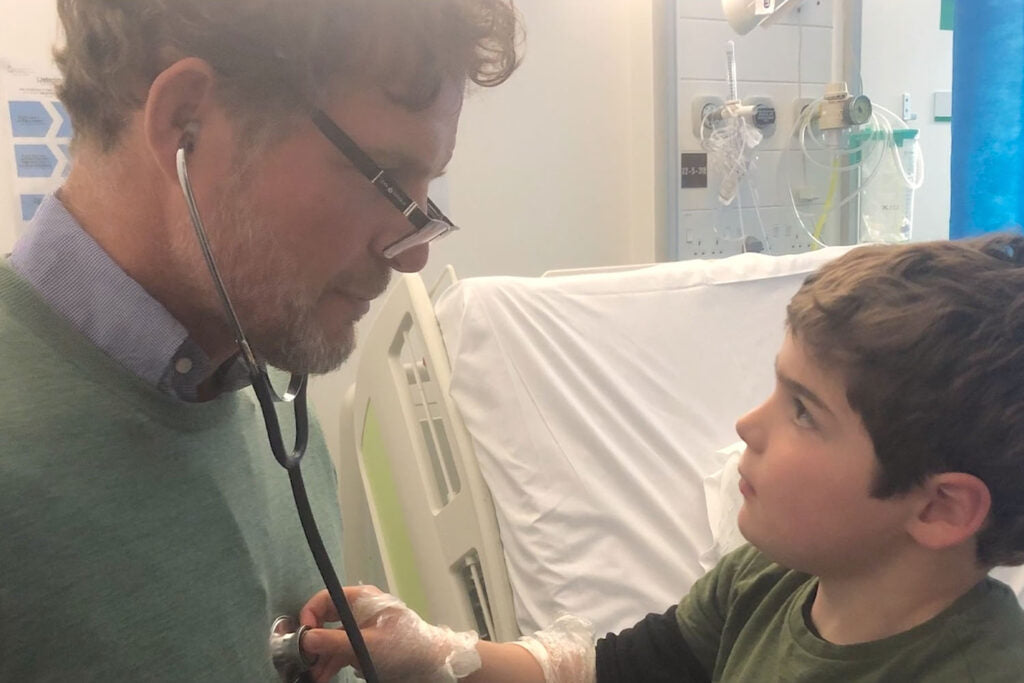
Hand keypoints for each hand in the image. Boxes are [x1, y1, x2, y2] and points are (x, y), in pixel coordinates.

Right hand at [299, 586, 480, 682]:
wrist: (431, 664)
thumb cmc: (405, 647)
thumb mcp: (365, 645)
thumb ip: (333, 642)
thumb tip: (305, 638)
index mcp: (362, 600)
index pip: (326, 599)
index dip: (310, 615)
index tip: (303, 635)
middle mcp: (360, 612)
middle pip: (326, 621)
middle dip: (313, 641)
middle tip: (304, 659)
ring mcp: (363, 630)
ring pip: (333, 640)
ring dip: (321, 657)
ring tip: (314, 675)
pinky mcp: (367, 647)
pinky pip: (343, 652)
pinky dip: (333, 663)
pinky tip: (325, 675)